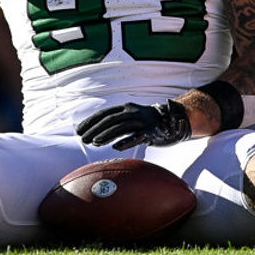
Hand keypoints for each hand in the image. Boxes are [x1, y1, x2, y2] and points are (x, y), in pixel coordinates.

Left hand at [76, 101, 190, 149]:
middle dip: (94, 129)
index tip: (79, 129)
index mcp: (126, 107)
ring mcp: (142, 121)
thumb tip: (96, 135)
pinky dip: (126, 141)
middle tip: (82, 138)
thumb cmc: (148, 123)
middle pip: (109, 119)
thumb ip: (117, 124)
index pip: (104, 113)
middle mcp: (133, 112)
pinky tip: (115, 146)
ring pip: (121, 127)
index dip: (91, 121)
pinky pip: (137, 136)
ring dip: (106, 135)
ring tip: (94, 142)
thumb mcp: (131, 118)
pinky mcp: (152, 131)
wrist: (175, 120)